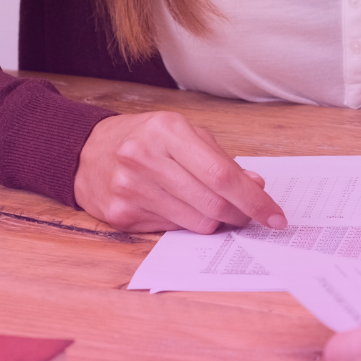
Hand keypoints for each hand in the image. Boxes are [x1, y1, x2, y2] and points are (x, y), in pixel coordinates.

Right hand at [72, 110, 284, 233]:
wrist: (84, 151)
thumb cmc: (145, 139)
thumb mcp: (183, 135)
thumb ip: (220, 159)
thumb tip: (255, 185)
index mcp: (167, 130)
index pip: (222, 174)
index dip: (254, 199)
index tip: (276, 215)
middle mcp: (145, 158)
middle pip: (212, 203)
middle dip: (240, 214)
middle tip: (250, 216)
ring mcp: (129, 189)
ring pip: (195, 222)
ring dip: (215, 221)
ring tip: (215, 209)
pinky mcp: (119, 215)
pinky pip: (171, 229)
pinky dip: (186, 223)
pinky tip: (180, 207)